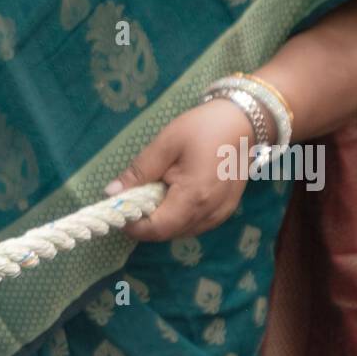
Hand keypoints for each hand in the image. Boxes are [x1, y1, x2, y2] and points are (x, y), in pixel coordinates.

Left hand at [110, 98, 253, 241]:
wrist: (245, 121)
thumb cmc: (204, 127)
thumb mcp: (166, 143)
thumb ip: (139, 171)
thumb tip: (111, 193)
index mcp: (194, 197)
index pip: (156, 229)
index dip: (133, 225)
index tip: (119, 209)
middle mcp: (209, 213)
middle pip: (166, 233)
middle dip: (145, 222)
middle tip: (133, 198)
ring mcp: (219, 215)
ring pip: (179, 231)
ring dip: (161, 220)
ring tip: (155, 193)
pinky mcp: (224, 212)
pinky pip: (193, 225)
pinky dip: (177, 217)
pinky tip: (173, 195)